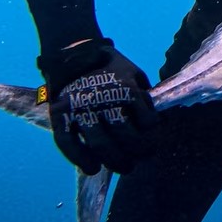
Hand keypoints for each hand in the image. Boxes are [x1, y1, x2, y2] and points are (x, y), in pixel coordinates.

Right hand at [36, 38, 157, 174]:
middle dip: (138, 152)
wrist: (74, 53)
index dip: (154, 134)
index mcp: (127, 89)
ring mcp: (81, 109)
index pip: (148, 122)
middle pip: (125, 137)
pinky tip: (92, 167)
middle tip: (141, 158)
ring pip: (100, 144)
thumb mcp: (134, 74)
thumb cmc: (110, 68)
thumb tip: (161, 121)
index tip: (155, 140)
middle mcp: (104, 100)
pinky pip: (68, 143)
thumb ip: (145, 96)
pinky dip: (80, 159)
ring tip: (125, 167)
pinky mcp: (61, 116)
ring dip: (115, 161)